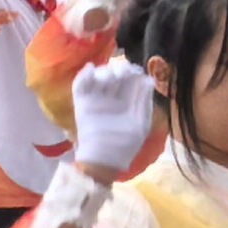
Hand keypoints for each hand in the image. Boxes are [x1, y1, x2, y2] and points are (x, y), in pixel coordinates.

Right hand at [70, 53, 160, 178]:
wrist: (104, 158)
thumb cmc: (126, 144)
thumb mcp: (141, 122)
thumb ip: (144, 101)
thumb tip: (147, 79)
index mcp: (127, 102)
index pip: (130, 80)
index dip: (133, 72)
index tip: (135, 71)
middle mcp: (112, 99)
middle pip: (115, 74)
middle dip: (119, 69)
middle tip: (121, 73)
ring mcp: (96, 99)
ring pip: (98, 76)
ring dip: (104, 71)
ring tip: (108, 76)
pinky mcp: (82, 102)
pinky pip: (80, 85)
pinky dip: (84, 75)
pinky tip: (91, 70)